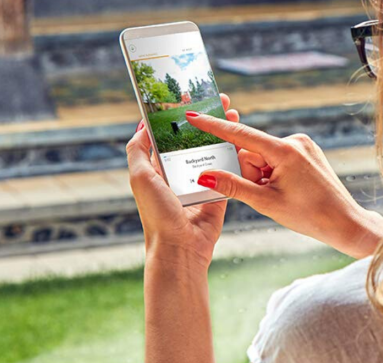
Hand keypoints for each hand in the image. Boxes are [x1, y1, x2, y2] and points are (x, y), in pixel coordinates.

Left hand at [125, 94, 241, 267]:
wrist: (182, 247)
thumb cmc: (157, 215)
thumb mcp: (139, 177)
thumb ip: (138, 150)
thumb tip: (143, 124)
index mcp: (160, 167)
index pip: (171, 133)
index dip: (181, 114)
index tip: (192, 95)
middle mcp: (180, 172)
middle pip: (196, 138)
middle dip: (208, 117)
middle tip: (221, 99)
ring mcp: (202, 181)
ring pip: (215, 150)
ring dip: (225, 131)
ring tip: (235, 113)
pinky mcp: (220, 192)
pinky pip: (229, 170)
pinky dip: (237, 155)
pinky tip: (245, 139)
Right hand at [185, 112, 382, 258]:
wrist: (345, 223)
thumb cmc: (309, 216)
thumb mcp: (266, 203)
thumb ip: (233, 186)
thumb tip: (204, 175)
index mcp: (285, 151)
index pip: (241, 135)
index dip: (214, 127)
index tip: (193, 116)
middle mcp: (295, 141)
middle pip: (252, 152)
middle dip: (251, 174)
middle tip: (266, 195)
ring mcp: (303, 145)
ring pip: (264, 157)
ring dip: (263, 176)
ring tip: (281, 195)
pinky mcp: (308, 152)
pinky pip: (278, 159)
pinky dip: (274, 174)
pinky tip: (288, 190)